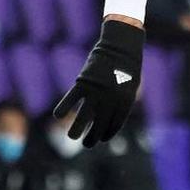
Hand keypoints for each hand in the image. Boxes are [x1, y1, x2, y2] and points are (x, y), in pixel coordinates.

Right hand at [54, 18, 144, 146]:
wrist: (121, 46)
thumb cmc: (127, 66)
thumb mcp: (130, 86)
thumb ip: (121, 102)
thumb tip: (110, 119)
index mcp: (125, 102)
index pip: (114, 125)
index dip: (107, 134)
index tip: (102, 139)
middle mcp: (111, 100)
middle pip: (99, 125)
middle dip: (92, 138)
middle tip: (87, 143)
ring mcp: (96, 92)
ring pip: (83, 118)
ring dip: (76, 130)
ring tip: (73, 137)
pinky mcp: (83, 83)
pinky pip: (69, 100)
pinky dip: (62, 108)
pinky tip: (58, 116)